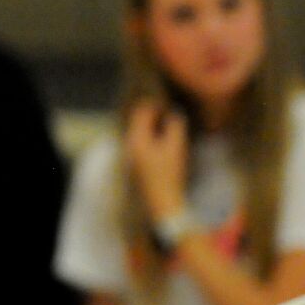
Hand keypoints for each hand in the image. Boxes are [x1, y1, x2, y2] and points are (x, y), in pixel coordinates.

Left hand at [126, 100, 187, 220]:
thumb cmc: (169, 174)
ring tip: (170, 124)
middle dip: (153, 115)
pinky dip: (152, 139)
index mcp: (136, 139)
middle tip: (169, 110)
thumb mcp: (175, 147)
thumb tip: (174, 113)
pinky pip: (142, 145)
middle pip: (138, 122)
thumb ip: (174, 127)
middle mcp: (129, 146)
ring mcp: (130, 157)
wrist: (163, 204)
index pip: (141, 112)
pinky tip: (165, 142)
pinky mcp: (136, 166)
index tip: (168, 101)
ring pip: (140, 134)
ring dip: (153, 127)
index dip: (154, 104)